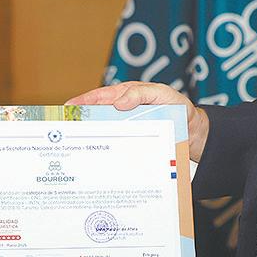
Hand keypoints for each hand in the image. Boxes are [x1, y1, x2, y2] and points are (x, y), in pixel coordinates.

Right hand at [67, 82, 208, 160]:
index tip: (67, 108)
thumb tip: (118, 102)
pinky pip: (116, 148)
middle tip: (62, 130)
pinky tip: (97, 162)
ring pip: (104, 135)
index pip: (100, 97)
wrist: (195, 133)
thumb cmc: (179, 108)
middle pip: (96, 117)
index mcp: (126, 96)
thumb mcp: (164, 94)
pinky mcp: (132, 145)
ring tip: (73, 149)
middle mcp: (122, 113)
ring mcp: (126, 130)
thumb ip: (141, 94)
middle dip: (78, 122)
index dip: (82, 102)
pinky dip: (105, 153)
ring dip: (89, 141)